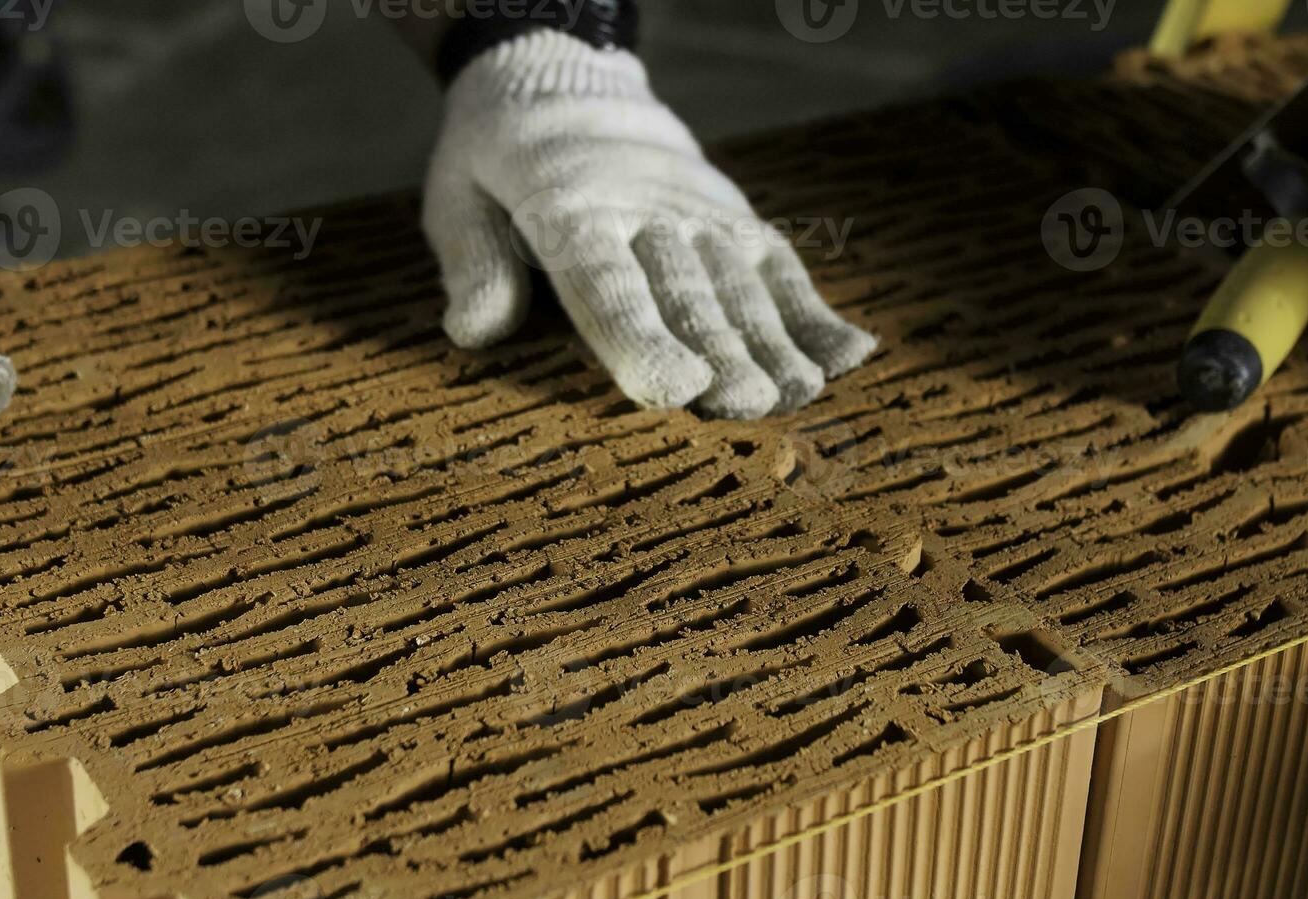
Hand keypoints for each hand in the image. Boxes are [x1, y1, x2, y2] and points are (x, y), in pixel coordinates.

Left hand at [421, 32, 875, 417]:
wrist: (565, 84)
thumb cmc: (496, 166)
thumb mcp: (456, 200)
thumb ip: (474, 264)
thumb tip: (473, 332)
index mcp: (567, 210)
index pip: (606, 281)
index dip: (640, 337)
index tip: (674, 389)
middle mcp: (647, 211)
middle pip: (689, 293)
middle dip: (723, 353)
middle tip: (750, 406)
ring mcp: (701, 214)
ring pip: (743, 286)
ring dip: (775, 344)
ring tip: (800, 394)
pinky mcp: (737, 220)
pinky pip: (783, 268)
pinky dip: (816, 313)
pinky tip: (851, 357)